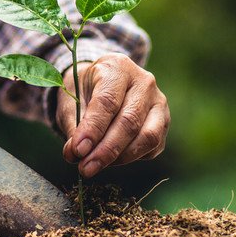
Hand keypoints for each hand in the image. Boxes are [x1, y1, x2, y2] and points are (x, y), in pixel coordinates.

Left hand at [57, 53, 169, 177]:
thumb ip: (72, 124)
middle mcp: (144, 82)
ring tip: (96, 165)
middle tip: (85, 168)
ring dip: (120, 158)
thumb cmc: (84, 90)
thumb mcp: (71, 98)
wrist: (103, 82)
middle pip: (129, 121)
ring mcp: (159, 102)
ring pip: (147, 136)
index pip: (108, 102)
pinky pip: (152, 147)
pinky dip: (131, 158)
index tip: (78, 151)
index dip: (93, 129)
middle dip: (106, 150)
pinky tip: (112, 159)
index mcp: (117, 67)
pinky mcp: (164, 122)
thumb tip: (75, 154)